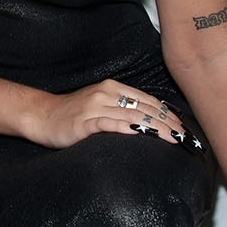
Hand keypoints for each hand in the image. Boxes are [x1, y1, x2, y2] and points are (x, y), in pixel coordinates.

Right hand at [27, 78, 194, 149]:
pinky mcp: (84, 122)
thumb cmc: (72, 113)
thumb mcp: (100, 104)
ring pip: (132, 116)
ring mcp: (95, 107)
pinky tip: (140, 133)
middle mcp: (105, 94)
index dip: (168, 114)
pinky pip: (109, 124)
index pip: (148, 100)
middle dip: (168, 123)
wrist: (42, 115)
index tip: (182, 127)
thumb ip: (121, 107)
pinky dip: (126, 128)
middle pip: (144, 108)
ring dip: (154, 128)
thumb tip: (149, 120)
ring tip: (171, 139)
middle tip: (184, 137)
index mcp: (112, 88)